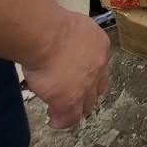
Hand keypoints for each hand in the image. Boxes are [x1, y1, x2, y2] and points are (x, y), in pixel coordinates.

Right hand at [22, 11, 110, 128]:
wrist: (46, 36)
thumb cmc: (51, 26)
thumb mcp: (70, 26)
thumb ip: (72, 38)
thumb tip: (60, 42)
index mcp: (100, 45)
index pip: (99, 65)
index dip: (89, 75)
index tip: (76, 78)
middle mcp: (98, 66)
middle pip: (96, 87)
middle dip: (84, 94)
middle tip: (68, 96)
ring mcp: (86, 85)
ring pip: (85, 104)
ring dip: (73, 108)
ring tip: (57, 110)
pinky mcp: (70, 99)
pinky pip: (70, 116)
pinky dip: (62, 120)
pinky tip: (54, 121)